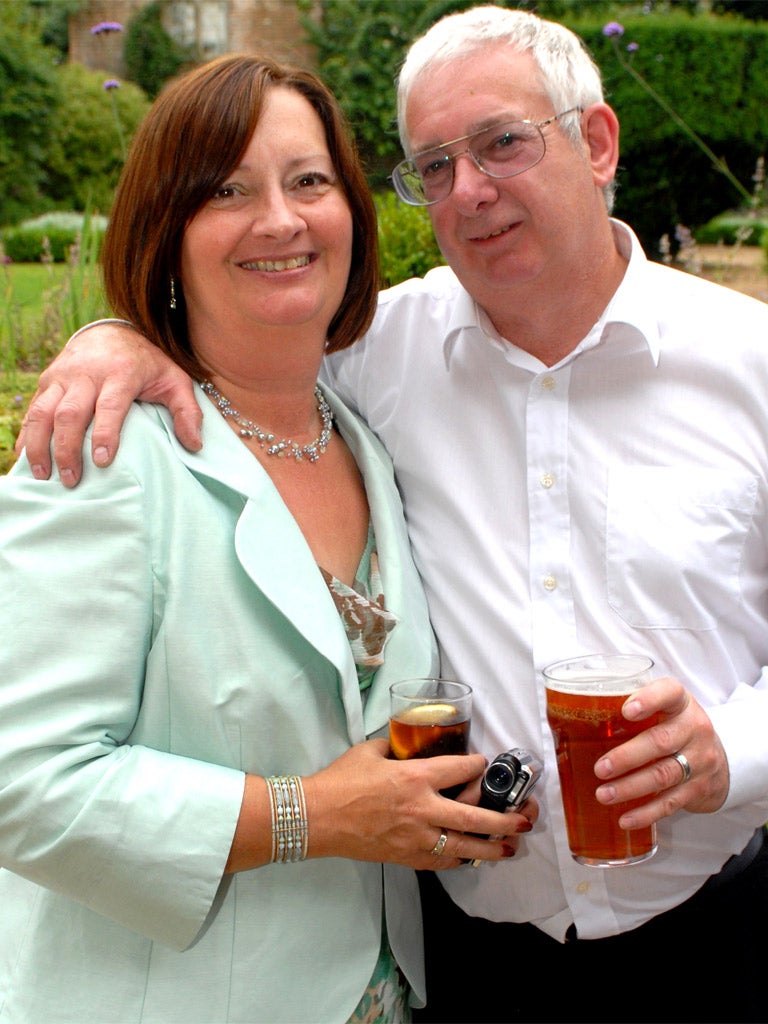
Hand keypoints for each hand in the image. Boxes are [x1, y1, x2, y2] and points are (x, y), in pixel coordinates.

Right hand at [16, 323, 201, 486]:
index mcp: (121, 373)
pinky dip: (26, 435)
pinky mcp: (48, 381)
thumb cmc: (149, 363)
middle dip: (68, 449)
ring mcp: (63, 376)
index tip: (102, 461)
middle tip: (72, 480)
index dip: (105, 434)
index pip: (109, 406)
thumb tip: (195, 445)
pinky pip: (33, 409)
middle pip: (70, 413)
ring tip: (43, 475)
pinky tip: (24, 458)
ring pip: (43, 411)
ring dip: (39, 445)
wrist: (113, 331)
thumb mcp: (175, 380)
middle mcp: (87, 374)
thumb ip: (187, 411)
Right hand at [303, 739, 536, 869]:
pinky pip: (442, 862)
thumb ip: (395, 748)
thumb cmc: (340, 781)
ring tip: (510, 847)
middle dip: (505, 819)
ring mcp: (416, 837)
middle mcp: (423, 808)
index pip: (462, 769)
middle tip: (525, 819)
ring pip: (465, 847)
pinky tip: (470, 857)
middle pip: (476, 816)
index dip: (479, 766)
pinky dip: (460, 860)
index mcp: (415, 776)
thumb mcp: (370, 751)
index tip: (485, 764)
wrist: (317, 817)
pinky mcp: (406, 857)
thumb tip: (406, 742)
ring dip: (492, 848)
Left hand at [593, 676, 729, 828]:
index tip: (626, 710)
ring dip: (630, 787)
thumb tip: (572, 712)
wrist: (722, 761)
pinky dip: (646, 813)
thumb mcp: (664, 708)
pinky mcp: (699, 789)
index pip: (670, 693)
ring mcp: (700, 760)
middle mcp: (694, 729)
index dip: (649, 699)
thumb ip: (631, 705)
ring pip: (664, 775)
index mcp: (681, 703)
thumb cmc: (676, 727)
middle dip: (627, 757)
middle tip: (599, 768)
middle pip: (661, 741)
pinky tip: (625, 819)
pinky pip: (671, 802)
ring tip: (604, 794)